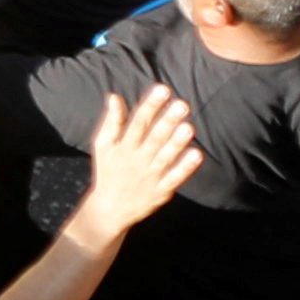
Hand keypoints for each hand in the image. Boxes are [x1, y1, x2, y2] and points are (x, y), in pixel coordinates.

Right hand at [78, 83, 203, 230]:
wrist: (110, 209)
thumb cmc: (108, 171)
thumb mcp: (102, 145)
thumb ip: (111, 121)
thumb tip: (115, 97)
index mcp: (124, 146)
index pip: (138, 122)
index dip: (151, 105)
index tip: (162, 89)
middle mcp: (138, 159)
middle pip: (155, 137)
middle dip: (168, 121)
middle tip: (182, 105)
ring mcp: (151, 176)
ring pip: (166, 157)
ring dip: (177, 143)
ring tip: (188, 127)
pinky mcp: (162, 190)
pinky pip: (175, 178)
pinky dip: (185, 168)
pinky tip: (196, 155)